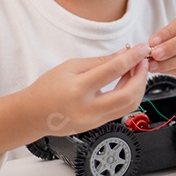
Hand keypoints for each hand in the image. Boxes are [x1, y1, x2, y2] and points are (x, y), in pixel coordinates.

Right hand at [25, 44, 149, 135]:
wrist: (33, 115)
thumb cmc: (47, 88)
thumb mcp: (71, 67)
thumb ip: (100, 61)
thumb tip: (124, 54)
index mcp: (78, 89)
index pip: (114, 70)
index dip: (133, 57)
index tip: (142, 48)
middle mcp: (88, 108)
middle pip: (129, 95)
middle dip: (141, 76)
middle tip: (143, 61)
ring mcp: (94, 121)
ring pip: (130, 105)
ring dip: (138, 86)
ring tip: (136, 71)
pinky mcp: (98, 127)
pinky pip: (121, 110)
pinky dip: (129, 95)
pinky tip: (128, 83)